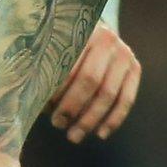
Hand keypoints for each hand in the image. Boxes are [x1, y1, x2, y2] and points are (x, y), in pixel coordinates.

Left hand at [47, 24, 140, 143]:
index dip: (58, 92)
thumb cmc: (61, 46)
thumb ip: (42, 68)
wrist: (89, 31)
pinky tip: (101, 134)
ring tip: (74, 135)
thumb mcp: (50, 48)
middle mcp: (107, 38)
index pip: (69, 66)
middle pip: (90, 80)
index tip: (45, 111)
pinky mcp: (134, 67)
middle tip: (58, 124)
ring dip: (91, 119)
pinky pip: (127, 99)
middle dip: (73, 107)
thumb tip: (31, 101)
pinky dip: (114, 119)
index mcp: (81, 30)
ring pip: (108, 93)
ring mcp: (123, 53)